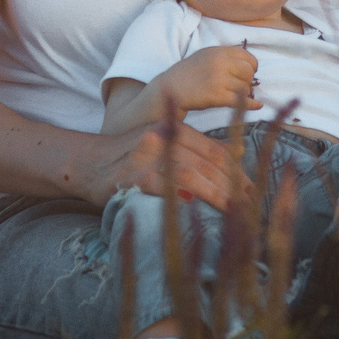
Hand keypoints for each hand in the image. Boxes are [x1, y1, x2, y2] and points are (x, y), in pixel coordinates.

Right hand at [90, 123, 250, 211]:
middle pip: (205, 162)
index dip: (235, 169)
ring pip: (190, 174)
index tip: (252, 187)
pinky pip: (162, 187)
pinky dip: (182, 197)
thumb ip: (196, 148)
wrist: (87, 163)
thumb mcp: (163, 142)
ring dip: (215, 193)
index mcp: (172, 129)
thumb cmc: (130, 157)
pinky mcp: (132, 177)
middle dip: (231, 183)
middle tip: (250, 202)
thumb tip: (237, 153)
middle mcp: (161, 138)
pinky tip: (197, 207)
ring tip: (234, 209)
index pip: (212, 150)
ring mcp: (146, 157)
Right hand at [160, 45, 258, 116]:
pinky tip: (258, 105)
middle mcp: (220, 63)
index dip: (252, 66)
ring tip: (234, 94)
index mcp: (218, 52)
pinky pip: (241, 101)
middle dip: (248, 80)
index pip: (247, 56)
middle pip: (249, 72)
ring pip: (245, 88)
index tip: (250, 72)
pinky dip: (251, 105)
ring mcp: (219, 80)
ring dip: (244, 93)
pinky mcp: (217, 96)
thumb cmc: (188, 73)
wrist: (170, 88)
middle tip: (241, 86)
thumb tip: (248, 64)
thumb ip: (225, 56)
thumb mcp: (205, 56)